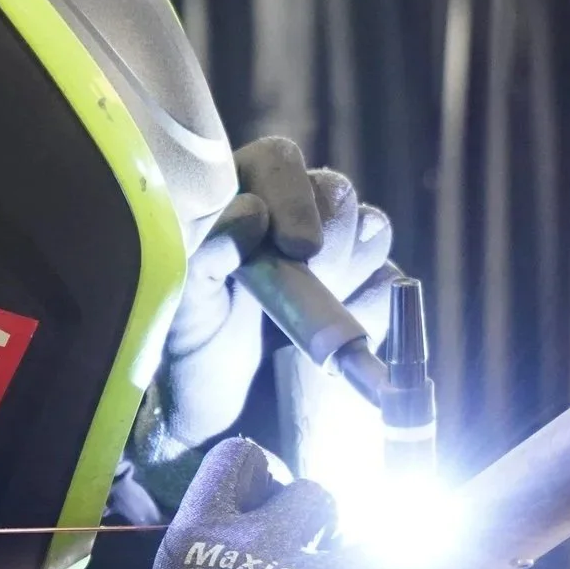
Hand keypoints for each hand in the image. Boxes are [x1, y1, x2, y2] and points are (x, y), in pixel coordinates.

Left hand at [136, 140, 393, 484]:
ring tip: (317, 314)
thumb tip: (250, 212)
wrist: (203, 405)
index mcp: (236, 195)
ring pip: (372, 232)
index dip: (295, 195)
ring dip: (352, 275)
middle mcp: (286, 214)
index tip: (298, 248)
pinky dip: (373, 312)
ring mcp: (327, 253)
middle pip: (336, 195)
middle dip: (331, 241)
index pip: (279, 163)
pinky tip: (339, 342)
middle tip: (313, 282)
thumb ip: (206, 252)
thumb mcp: (180, 299)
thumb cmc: (180, 340)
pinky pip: (389, 286)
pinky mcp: (356, 294)